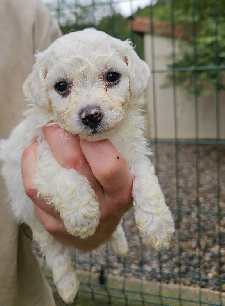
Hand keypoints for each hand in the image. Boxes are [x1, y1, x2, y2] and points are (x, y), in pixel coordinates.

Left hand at [21, 126, 132, 250]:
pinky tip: (37, 156)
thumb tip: (85, 113)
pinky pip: (33, 188)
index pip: (108, 165)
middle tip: (54, 122)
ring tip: (45, 138)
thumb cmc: (110, 186)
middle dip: (60, 136)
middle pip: (74, 165)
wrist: (99, 227)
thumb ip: (109, 144)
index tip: (81, 124)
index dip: (92, 140)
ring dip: (41, 150)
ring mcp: (74, 219)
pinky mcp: (52, 224)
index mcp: (121, 191)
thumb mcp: (123, 168)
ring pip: (47, 179)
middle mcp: (100, 209)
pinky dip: (31, 164)